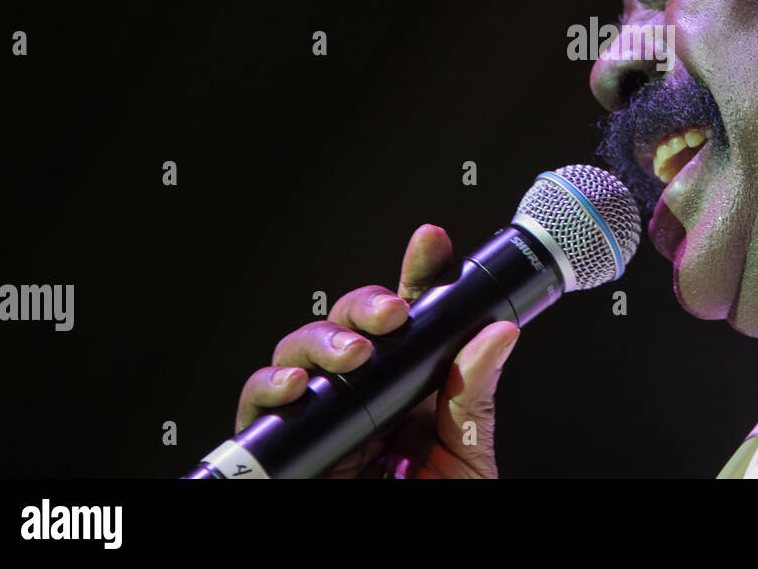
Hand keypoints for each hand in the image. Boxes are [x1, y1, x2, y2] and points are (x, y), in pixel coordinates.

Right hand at [234, 224, 520, 477]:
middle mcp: (364, 398)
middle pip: (349, 322)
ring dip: (323, 339)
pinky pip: (258, 405)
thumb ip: (475, 396)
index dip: (418, 275)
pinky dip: (269, 387)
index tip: (431, 243)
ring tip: (353, 355)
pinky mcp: (283, 449)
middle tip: (391, 314)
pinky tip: (298, 388)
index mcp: (413, 391)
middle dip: (364, 304)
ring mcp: (321, 418)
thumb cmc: (434, 513)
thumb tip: (499, 332)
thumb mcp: (465, 458)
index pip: (412, 320)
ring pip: (300, 350)